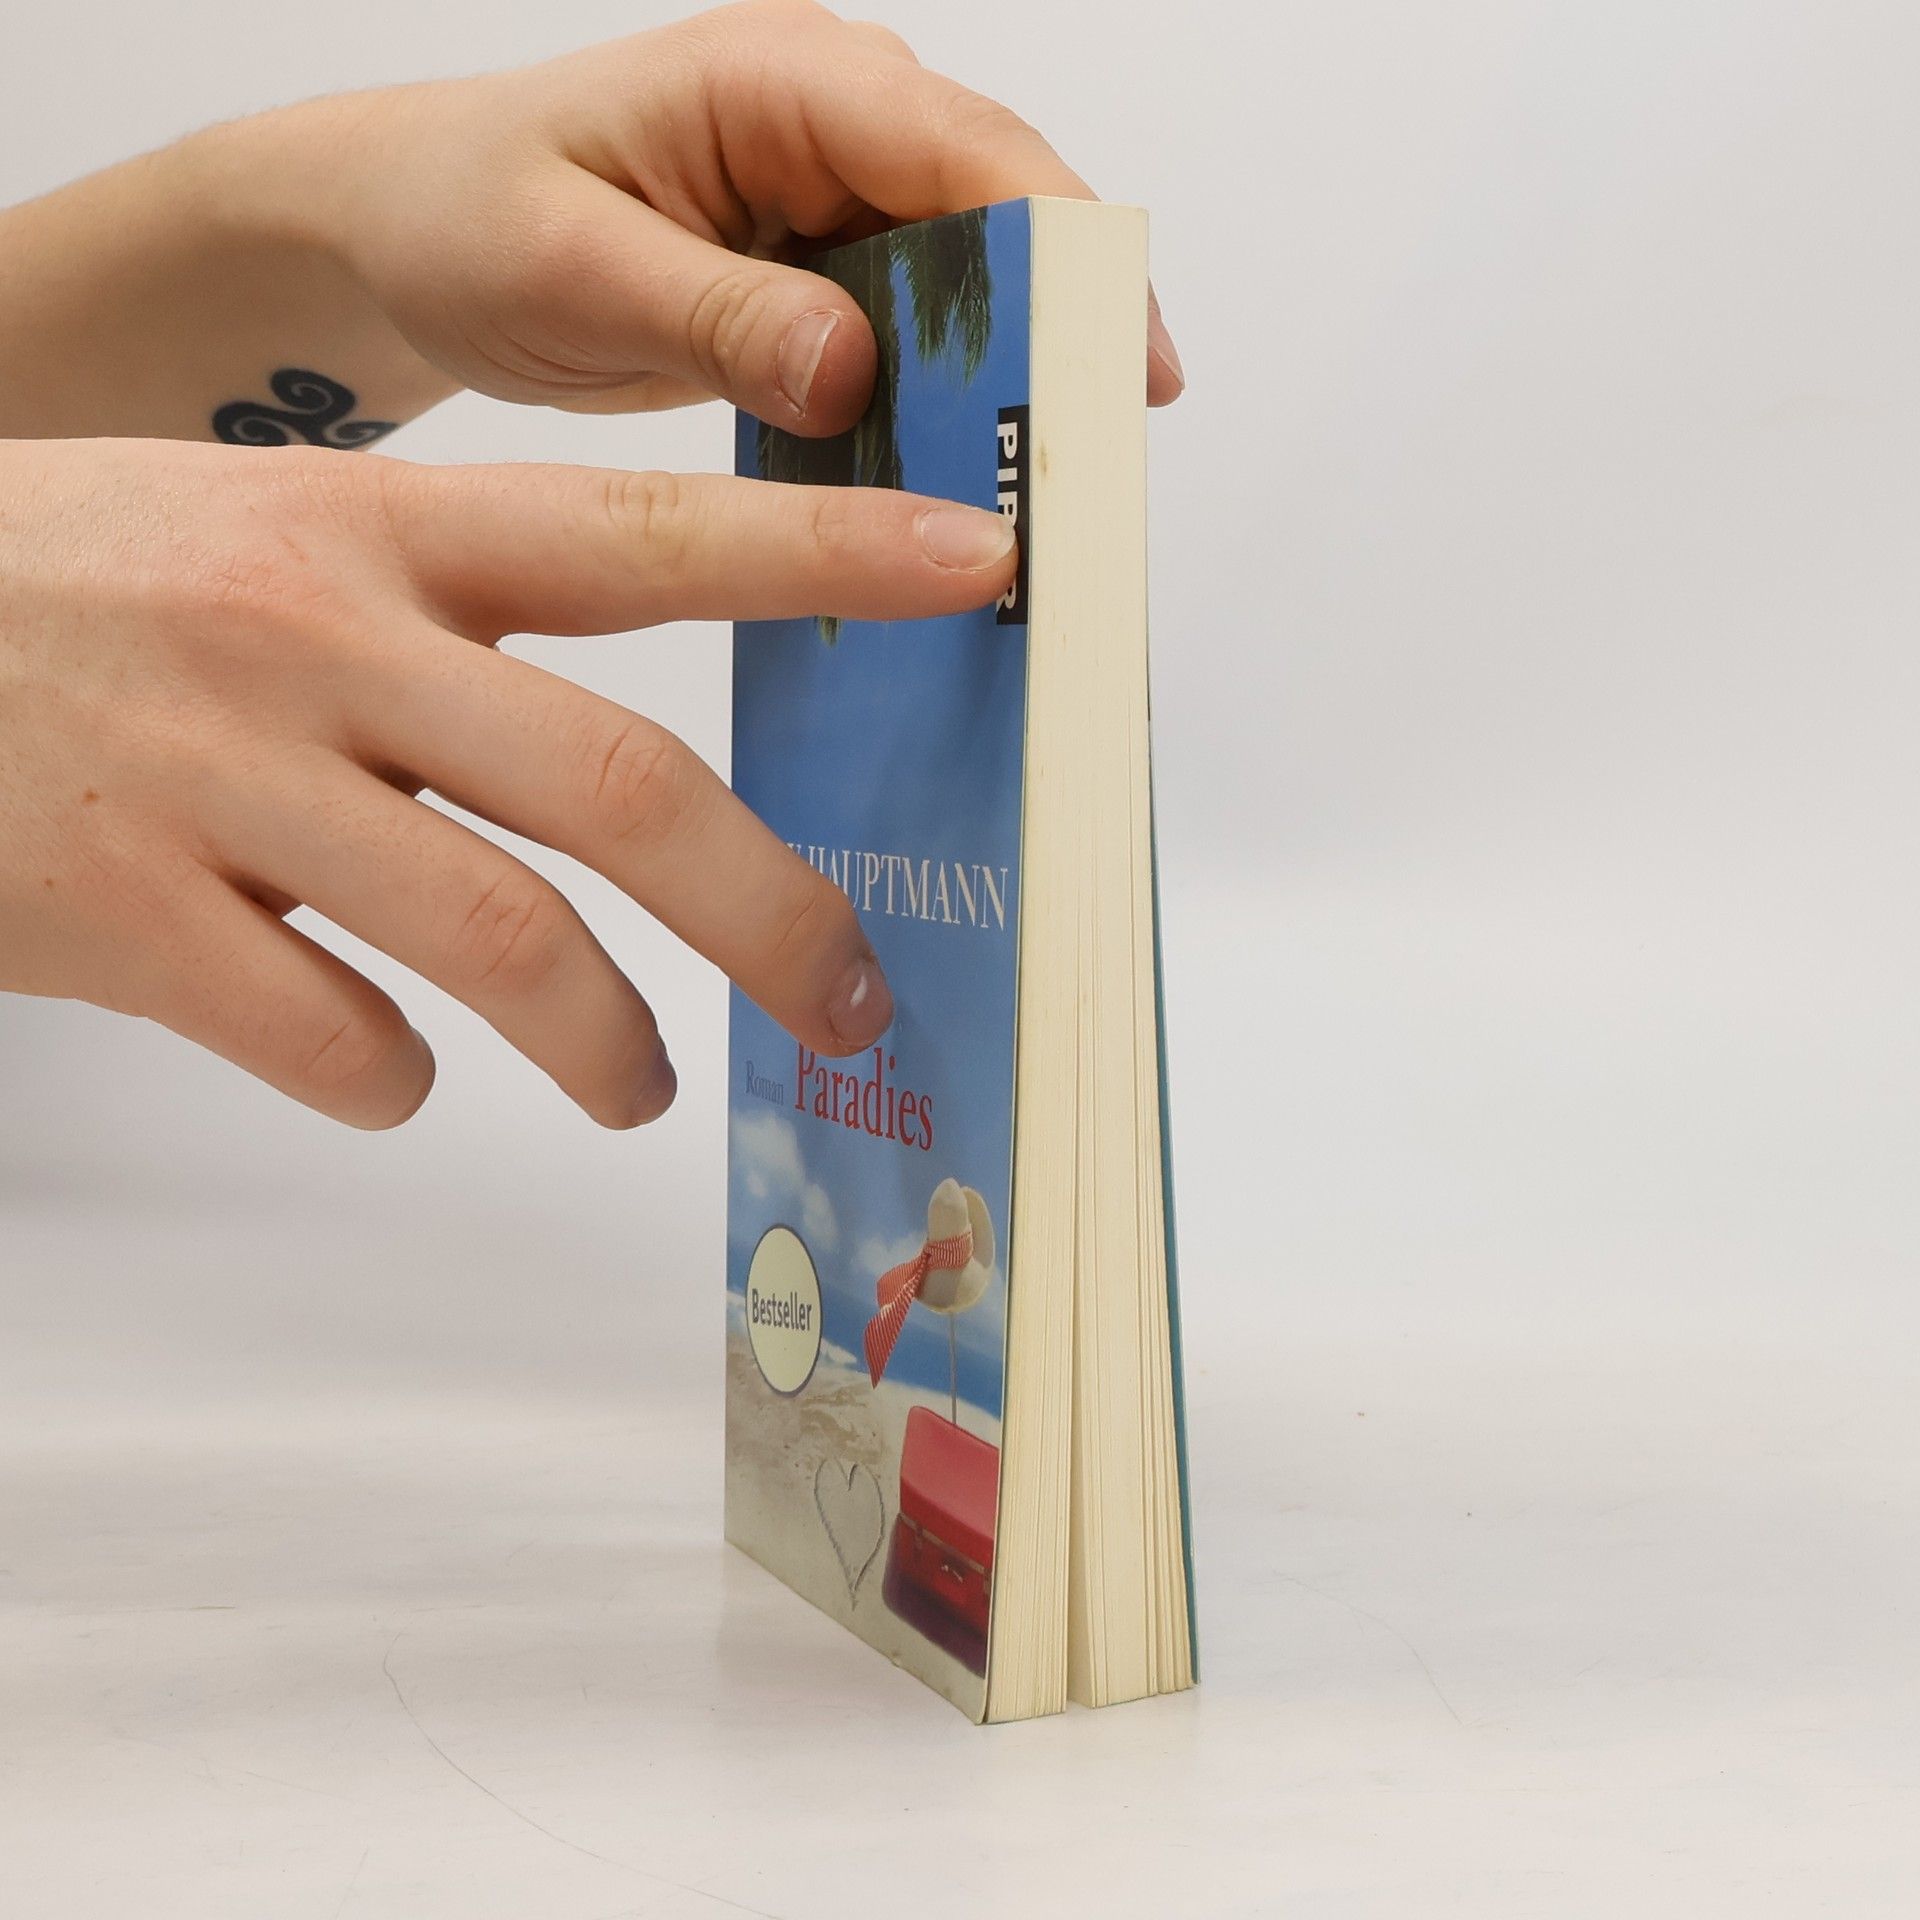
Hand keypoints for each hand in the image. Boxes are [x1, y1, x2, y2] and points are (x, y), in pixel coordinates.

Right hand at [0, 437, 1017, 1126]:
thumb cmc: (83, 585)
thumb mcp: (273, 536)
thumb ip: (451, 613)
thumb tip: (650, 768)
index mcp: (375, 534)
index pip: (644, 536)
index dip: (822, 552)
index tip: (974, 566)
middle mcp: (318, 642)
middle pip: (618, 784)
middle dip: (768, 913)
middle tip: (852, 1002)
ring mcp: (217, 779)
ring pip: (496, 940)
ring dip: (603, 1043)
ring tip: (639, 1087)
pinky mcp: (118, 911)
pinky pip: (326, 1036)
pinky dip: (394, 1079)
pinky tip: (399, 1077)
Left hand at [254, 0, 1183, 430]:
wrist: (407, 235)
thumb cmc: (460, 216)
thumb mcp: (569, 266)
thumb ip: (714, 313)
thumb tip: (851, 368)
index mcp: (781, 78)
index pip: (965, 151)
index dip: (1065, 257)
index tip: (1123, 368)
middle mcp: (831, 120)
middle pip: (1000, 218)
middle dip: (1058, 334)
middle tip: (1097, 466)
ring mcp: (834, 198)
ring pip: (973, 284)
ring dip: (1006, 381)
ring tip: (1049, 491)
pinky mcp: (821, 274)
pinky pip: (917, 334)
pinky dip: (943, 405)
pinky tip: (961, 481)